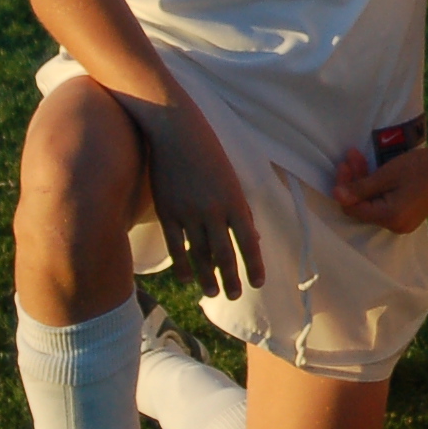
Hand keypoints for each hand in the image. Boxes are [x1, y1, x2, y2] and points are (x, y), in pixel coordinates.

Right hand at [135, 100, 266, 301]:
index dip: (254, 264)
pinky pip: (177, 246)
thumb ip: (240, 208)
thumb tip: (250, 234)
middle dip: (232, 277)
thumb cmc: (208, 153)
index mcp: (236, 200)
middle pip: (225, 253)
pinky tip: (187, 280)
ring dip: (208, 277)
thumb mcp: (230, 179)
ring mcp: (190, 213)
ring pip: (201, 254)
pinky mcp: (168, 213)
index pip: (249, 240)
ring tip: (214, 293)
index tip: (259, 282)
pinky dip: (183, 265)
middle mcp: (215, 211)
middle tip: (236, 295)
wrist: (177, 132)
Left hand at [330, 127, 427, 235]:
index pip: (354, 208)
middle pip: (363, 206)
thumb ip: (360, 188)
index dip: (344, 188)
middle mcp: (396, 226)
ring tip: (359, 158)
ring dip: (364, 183)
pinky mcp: (408, 215)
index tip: (343, 165)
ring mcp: (403, 222)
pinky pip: (384, 205)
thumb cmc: (419, 166)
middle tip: (351, 157)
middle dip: (354, 182)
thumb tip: (335, 196)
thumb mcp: (387, 174)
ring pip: (373, 205)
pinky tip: (374, 172)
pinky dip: (377, 189)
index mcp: (391, 218)